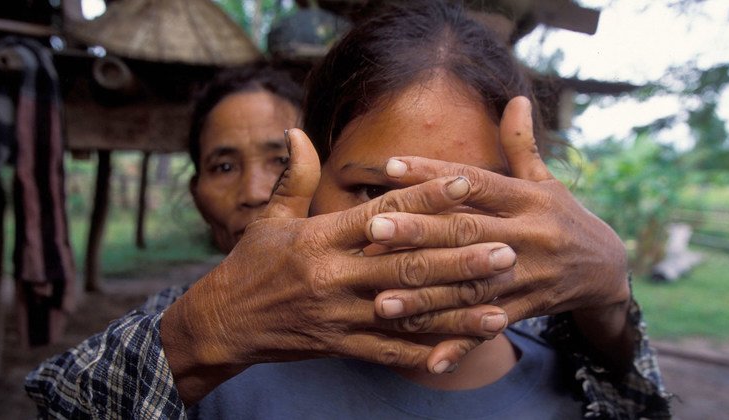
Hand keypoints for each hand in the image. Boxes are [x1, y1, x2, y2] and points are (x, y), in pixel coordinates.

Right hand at [161, 129, 513, 404]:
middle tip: (506, 250)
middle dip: (459, 259)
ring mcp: (339, 315)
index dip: (425, 196)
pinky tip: (461, 350)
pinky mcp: (340, 345)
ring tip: (500, 307)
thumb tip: (299, 132)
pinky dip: (427, 352)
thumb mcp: (267, 218)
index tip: (464, 181)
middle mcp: (333, 276)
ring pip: (407, 314)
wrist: (222, 323)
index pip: (383, 213)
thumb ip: (293, 177)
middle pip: (406, 267)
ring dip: (456, 311)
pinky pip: (389, 352)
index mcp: (320, 238)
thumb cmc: (249, 265)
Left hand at [367, 97, 632, 366]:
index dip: (434, 174)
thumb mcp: (548, 181)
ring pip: (471, 286)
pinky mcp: (526, 309)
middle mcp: (528, 236)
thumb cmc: (564, 217)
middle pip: (467, 233)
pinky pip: (489, 327)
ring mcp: (528, 276)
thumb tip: (517, 97)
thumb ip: (522, 145)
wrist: (608, 270)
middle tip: (374, 228)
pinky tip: (430, 360)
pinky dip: (461, 344)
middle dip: (420, 232)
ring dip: (427, 295)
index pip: (475, 183)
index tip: (391, 166)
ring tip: (382, 299)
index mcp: (528, 199)